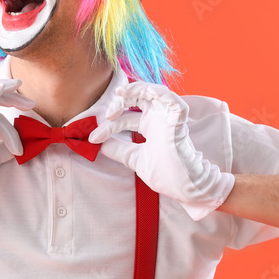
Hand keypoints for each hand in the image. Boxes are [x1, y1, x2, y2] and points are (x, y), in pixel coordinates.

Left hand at [88, 83, 233, 220]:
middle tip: (106, 116)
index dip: (107, 127)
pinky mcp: (179, 119)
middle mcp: (158, 118)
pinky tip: (144, 92)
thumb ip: (118, 150)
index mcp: (148, 127)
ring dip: (134, 90)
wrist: (186, 188)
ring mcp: (168, 117)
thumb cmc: (166, 174)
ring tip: (120, 94)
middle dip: (118, 103)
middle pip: (135, 99)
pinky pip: (171, 98)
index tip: (93, 139)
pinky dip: (158, 92)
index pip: (123, 120)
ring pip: (151, 91)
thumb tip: (96, 144)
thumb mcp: (135, 159)